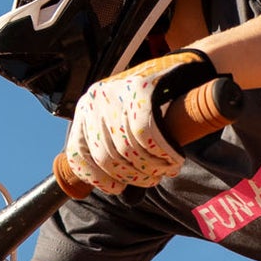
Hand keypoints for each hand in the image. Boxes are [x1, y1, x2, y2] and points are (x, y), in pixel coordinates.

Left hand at [61, 51, 210, 194]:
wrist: (182, 71)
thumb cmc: (153, 104)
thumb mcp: (122, 121)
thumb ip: (113, 147)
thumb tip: (119, 189)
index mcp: (85, 110)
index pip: (78, 155)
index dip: (98, 179)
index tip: (119, 188)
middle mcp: (94, 100)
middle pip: (106, 158)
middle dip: (133, 176)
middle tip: (152, 179)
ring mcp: (115, 93)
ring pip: (127, 150)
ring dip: (151, 168)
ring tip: (165, 170)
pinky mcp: (139, 89)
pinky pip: (145, 136)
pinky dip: (162, 154)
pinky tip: (173, 159)